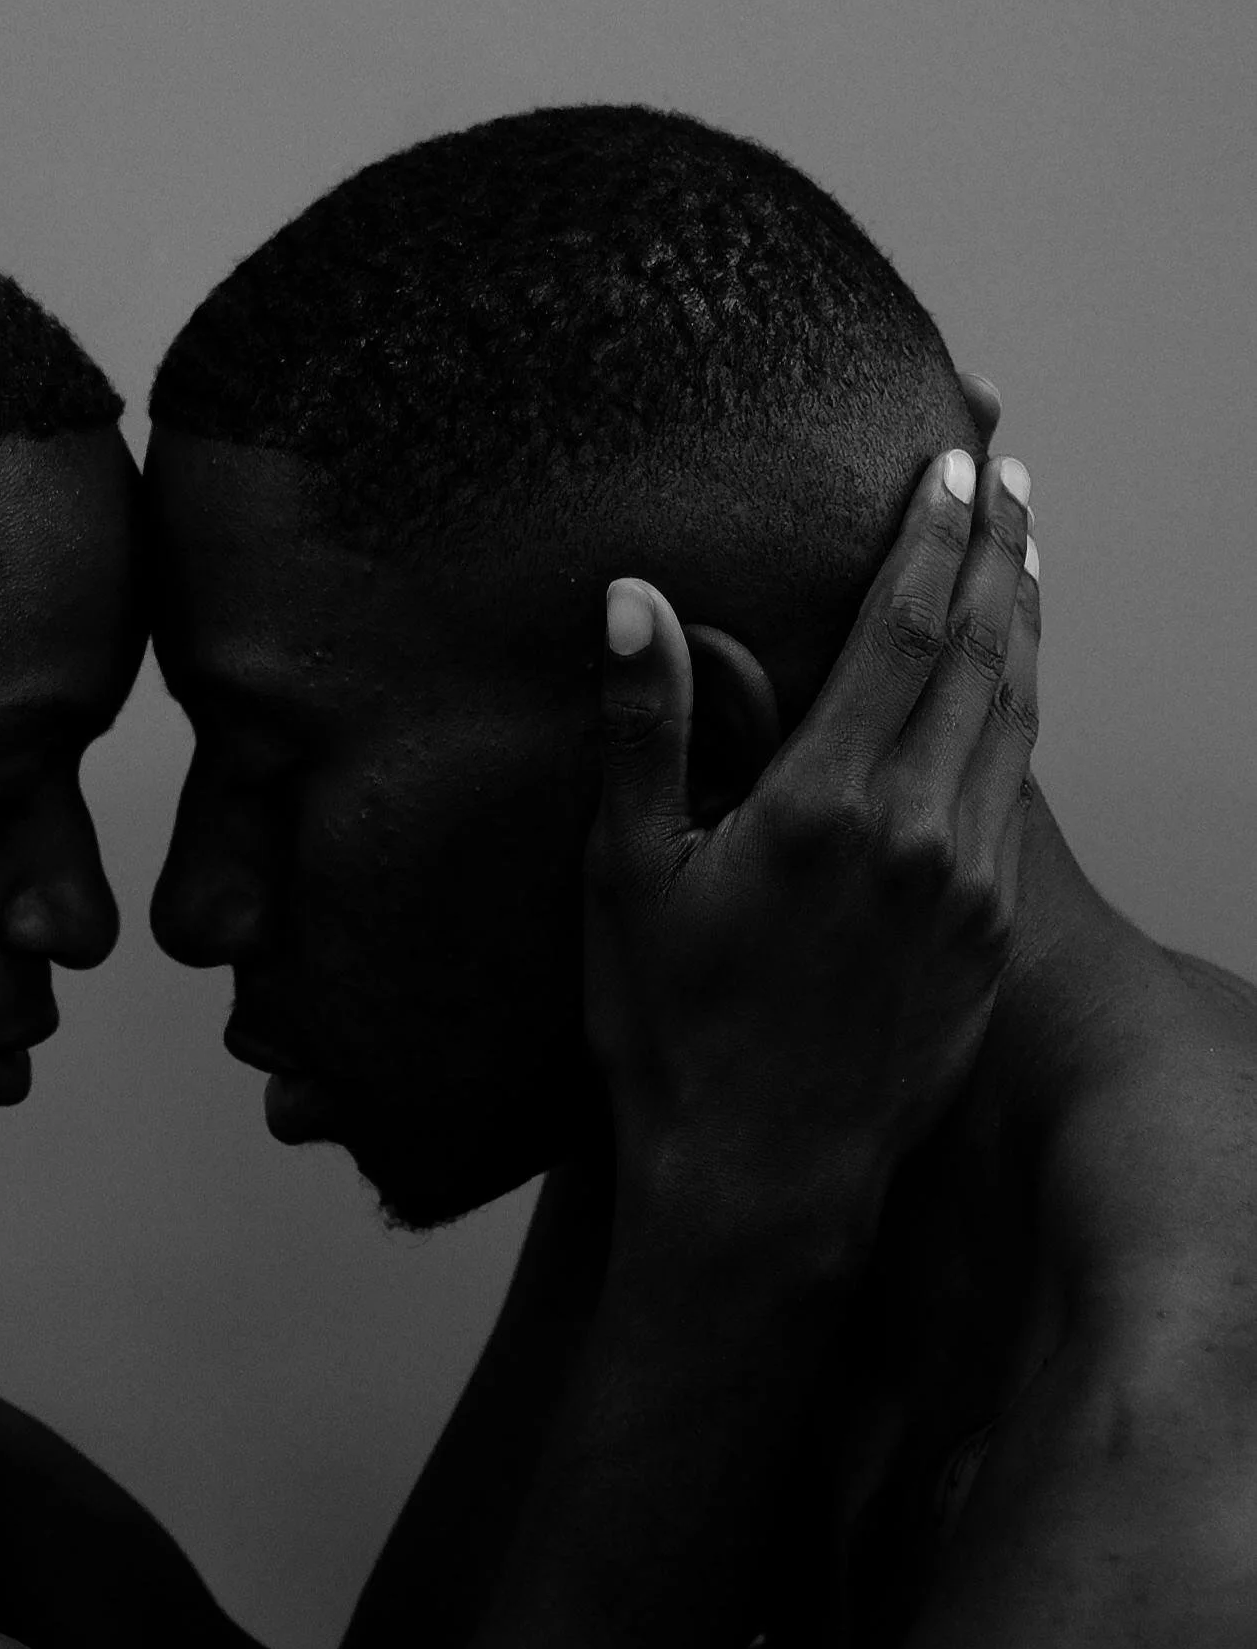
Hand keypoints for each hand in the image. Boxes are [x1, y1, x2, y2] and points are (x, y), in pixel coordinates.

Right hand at [583, 446, 1039, 1273]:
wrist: (759, 1188)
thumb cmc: (668, 1034)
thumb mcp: (624, 876)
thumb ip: (641, 729)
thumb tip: (634, 599)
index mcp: (829, 803)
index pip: (905, 627)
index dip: (932, 533)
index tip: (952, 459)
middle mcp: (921, 833)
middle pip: (984, 652)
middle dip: (996, 550)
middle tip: (1004, 473)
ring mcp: (971, 887)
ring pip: (1019, 717)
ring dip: (1023, 621)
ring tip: (1020, 549)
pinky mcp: (992, 937)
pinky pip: (1018, 792)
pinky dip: (1021, 712)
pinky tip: (1009, 684)